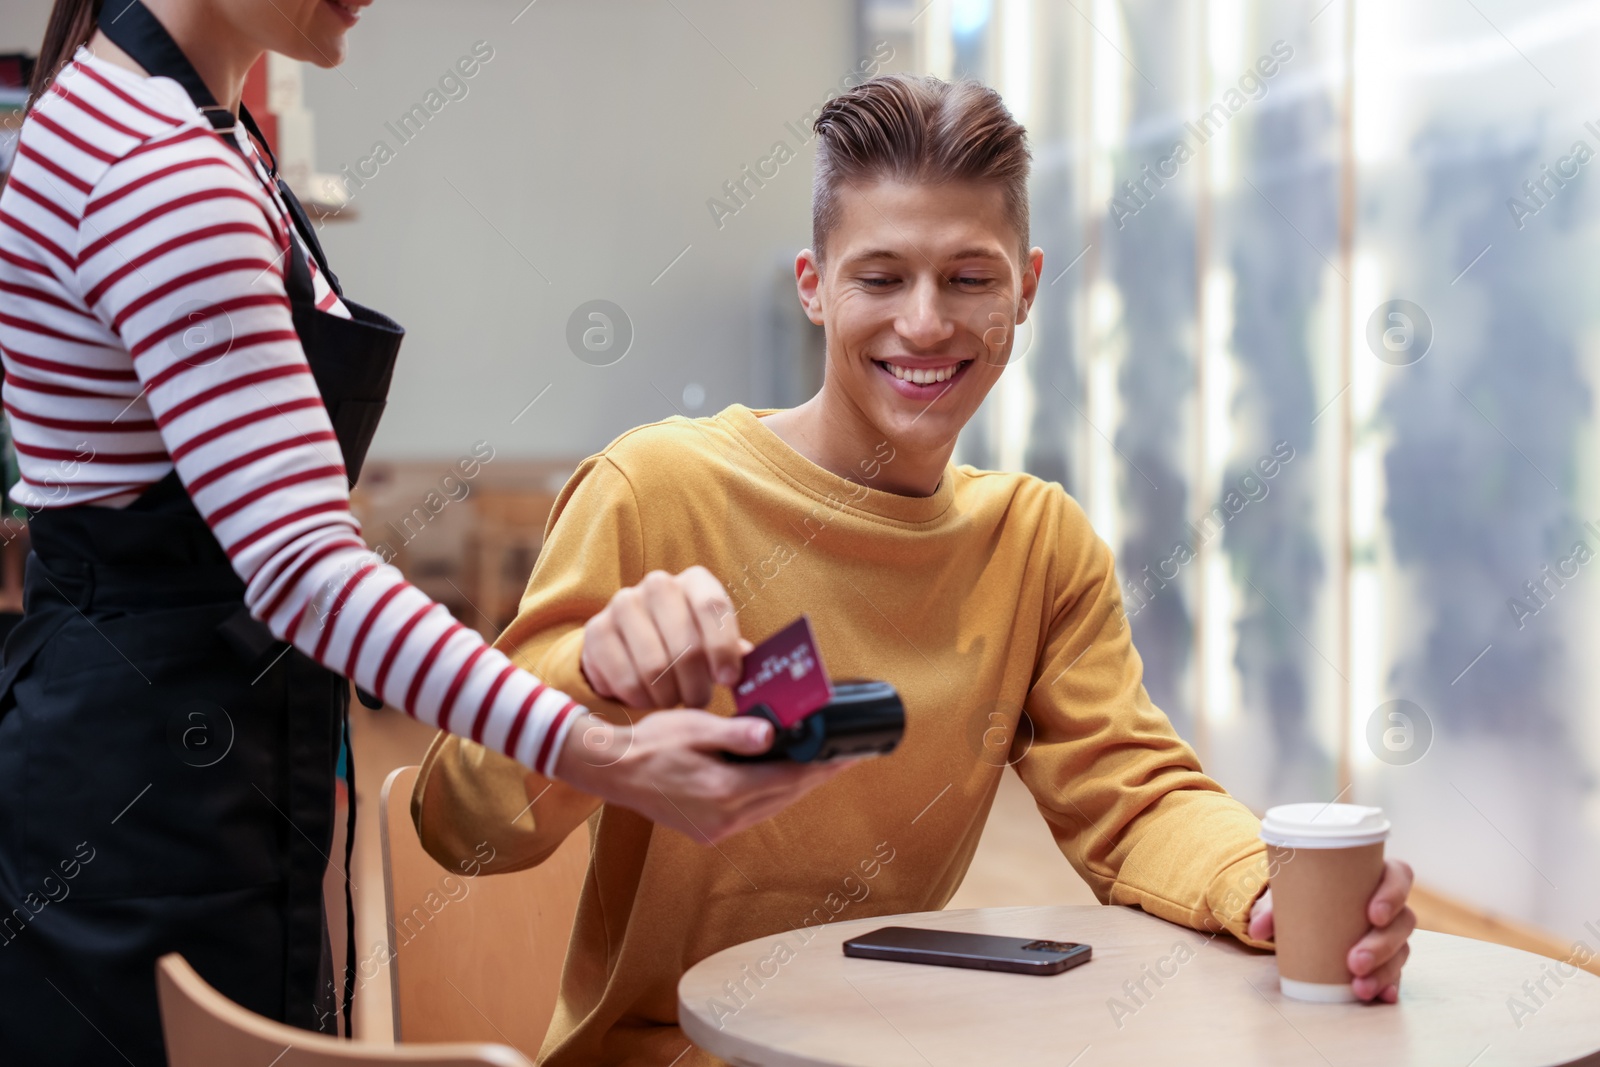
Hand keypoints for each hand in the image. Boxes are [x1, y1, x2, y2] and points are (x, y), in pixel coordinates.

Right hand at [551, 708, 848, 841]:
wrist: (613, 772)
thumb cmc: (651, 743)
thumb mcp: (693, 727)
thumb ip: (735, 733)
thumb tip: (771, 735)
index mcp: (722, 790)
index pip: (787, 778)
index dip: (821, 766)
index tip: (847, 753)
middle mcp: (723, 816)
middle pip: (785, 795)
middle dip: (817, 776)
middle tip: (846, 757)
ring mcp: (716, 828)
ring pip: (772, 807)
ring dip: (797, 787)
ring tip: (823, 766)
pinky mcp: (709, 830)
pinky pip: (754, 812)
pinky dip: (773, 795)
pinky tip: (783, 778)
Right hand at [581, 567, 745, 708]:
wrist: (629, 640)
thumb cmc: (684, 642)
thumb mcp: (712, 639)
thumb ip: (732, 651)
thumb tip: (752, 663)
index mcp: (696, 581)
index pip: (713, 608)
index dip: (723, 647)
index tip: (728, 679)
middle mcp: (659, 584)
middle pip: (686, 644)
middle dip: (697, 684)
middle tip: (698, 699)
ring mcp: (623, 604)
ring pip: (655, 666)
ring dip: (669, 695)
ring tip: (674, 699)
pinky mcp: (597, 630)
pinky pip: (625, 679)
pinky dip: (641, 699)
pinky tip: (648, 698)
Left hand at [1248, 858, 1416, 1002]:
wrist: (1300, 914)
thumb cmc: (1303, 894)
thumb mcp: (1287, 894)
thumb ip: (1271, 908)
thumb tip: (1257, 929)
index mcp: (1372, 876)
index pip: (1399, 876)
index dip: (1393, 894)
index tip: (1374, 914)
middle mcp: (1389, 905)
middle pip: (1402, 921)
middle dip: (1382, 944)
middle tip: (1355, 961)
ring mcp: (1391, 934)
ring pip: (1400, 950)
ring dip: (1384, 971)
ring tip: (1359, 987)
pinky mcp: (1386, 959)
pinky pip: (1396, 972)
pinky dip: (1391, 985)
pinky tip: (1384, 996)